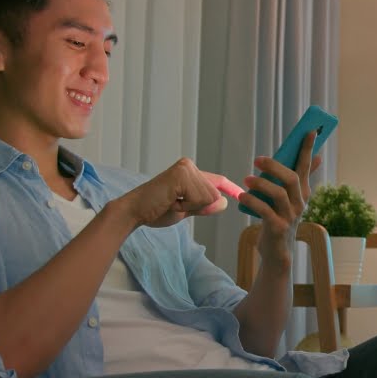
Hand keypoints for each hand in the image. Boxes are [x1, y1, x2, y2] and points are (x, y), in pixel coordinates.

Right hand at [117, 158, 236, 228]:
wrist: (135, 212)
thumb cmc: (157, 210)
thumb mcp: (187, 209)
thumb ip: (204, 205)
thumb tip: (223, 201)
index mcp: (190, 172)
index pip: (217, 180)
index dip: (230, 189)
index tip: (241, 194)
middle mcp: (189, 165)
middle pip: (214, 194)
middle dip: (197, 207)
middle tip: (174, 204)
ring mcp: (186, 168)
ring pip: (208, 198)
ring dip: (190, 207)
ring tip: (171, 202)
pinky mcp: (182, 175)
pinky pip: (200, 199)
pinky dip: (186, 206)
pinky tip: (170, 201)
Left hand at [239, 131, 322, 267]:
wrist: (277, 253)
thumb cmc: (281, 220)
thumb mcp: (292, 199)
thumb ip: (300, 179)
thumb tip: (316, 157)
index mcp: (303, 193)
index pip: (307, 166)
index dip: (308, 149)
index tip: (309, 131)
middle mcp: (299, 203)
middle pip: (292, 178)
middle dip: (275, 166)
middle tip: (257, 159)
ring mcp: (290, 216)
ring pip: (279, 193)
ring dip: (261, 184)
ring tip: (246, 180)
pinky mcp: (277, 228)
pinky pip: (265, 210)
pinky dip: (253, 201)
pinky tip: (243, 196)